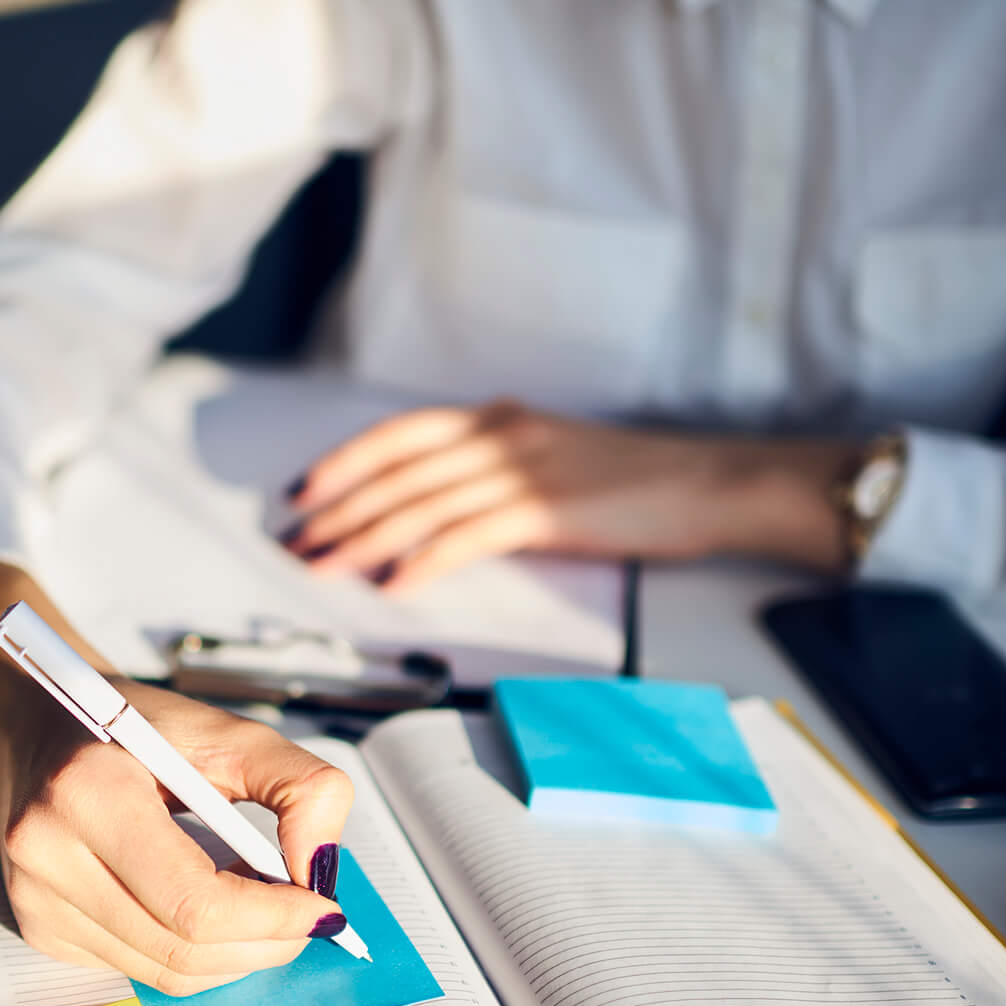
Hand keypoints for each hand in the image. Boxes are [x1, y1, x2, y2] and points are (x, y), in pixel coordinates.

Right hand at [0, 563, 353, 995]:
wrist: (38, 726)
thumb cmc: (132, 727)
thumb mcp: (226, 731)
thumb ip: (298, 786)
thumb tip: (321, 869)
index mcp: (88, 792)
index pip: (195, 902)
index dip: (272, 918)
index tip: (324, 909)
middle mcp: (48, 855)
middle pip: (184, 950)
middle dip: (265, 944)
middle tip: (307, 916)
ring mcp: (36, 901)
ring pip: (166, 973)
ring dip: (234, 954)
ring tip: (262, 907)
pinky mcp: (40, 928)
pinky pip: (139, 969)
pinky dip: (192, 952)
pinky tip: (205, 907)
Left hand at [280, 400, 856, 589]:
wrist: (711, 481)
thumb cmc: (638, 481)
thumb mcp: (554, 458)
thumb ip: (498, 470)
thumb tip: (444, 503)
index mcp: (499, 421)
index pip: (399, 435)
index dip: (343, 461)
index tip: (301, 490)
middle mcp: (502, 435)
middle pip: (396, 471)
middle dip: (336, 508)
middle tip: (294, 541)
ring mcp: (524, 470)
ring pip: (421, 502)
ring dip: (363, 537)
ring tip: (324, 565)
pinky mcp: (548, 509)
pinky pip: (469, 535)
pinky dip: (425, 559)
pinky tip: (395, 584)